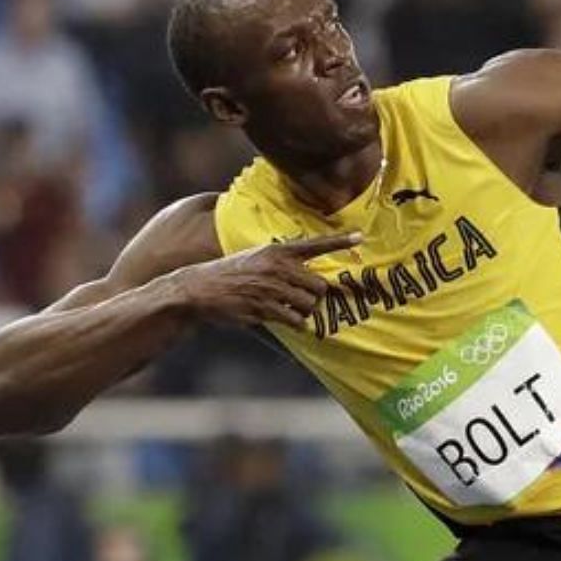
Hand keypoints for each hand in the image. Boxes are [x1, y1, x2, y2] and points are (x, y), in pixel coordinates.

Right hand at [168, 232, 359, 327]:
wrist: (199, 288)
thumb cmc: (233, 273)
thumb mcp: (257, 257)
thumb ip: (284, 264)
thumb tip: (312, 281)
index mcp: (277, 252)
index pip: (315, 245)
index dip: (339, 242)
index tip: (361, 237)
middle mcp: (277, 267)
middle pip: (319, 286)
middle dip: (314, 296)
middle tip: (300, 298)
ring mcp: (271, 288)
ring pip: (309, 305)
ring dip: (304, 311)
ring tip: (288, 307)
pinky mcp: (264, 308)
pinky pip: (295, 320)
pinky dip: (296, 323)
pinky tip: (284, 318)